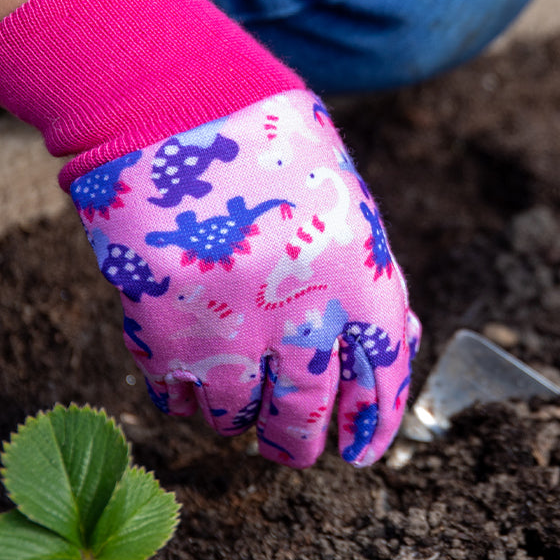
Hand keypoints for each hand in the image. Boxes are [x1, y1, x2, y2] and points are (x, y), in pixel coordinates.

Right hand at [71, 88, 419, 467]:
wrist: (175, 109)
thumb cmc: (270, 149)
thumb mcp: (343, 202)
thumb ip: (368, 276)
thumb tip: (397, 340)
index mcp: (357, 270)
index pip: (382, 370)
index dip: (376, 419)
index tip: (364, 449)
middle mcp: (300, 309)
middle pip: (308, 413)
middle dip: (302, 443)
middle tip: (294, 450)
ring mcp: (228, 325)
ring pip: (241, 418)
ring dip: (245, 423)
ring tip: (244, 408)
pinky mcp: (163, 331)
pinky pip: (180, 399)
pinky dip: (192, 402)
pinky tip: (196, 385)